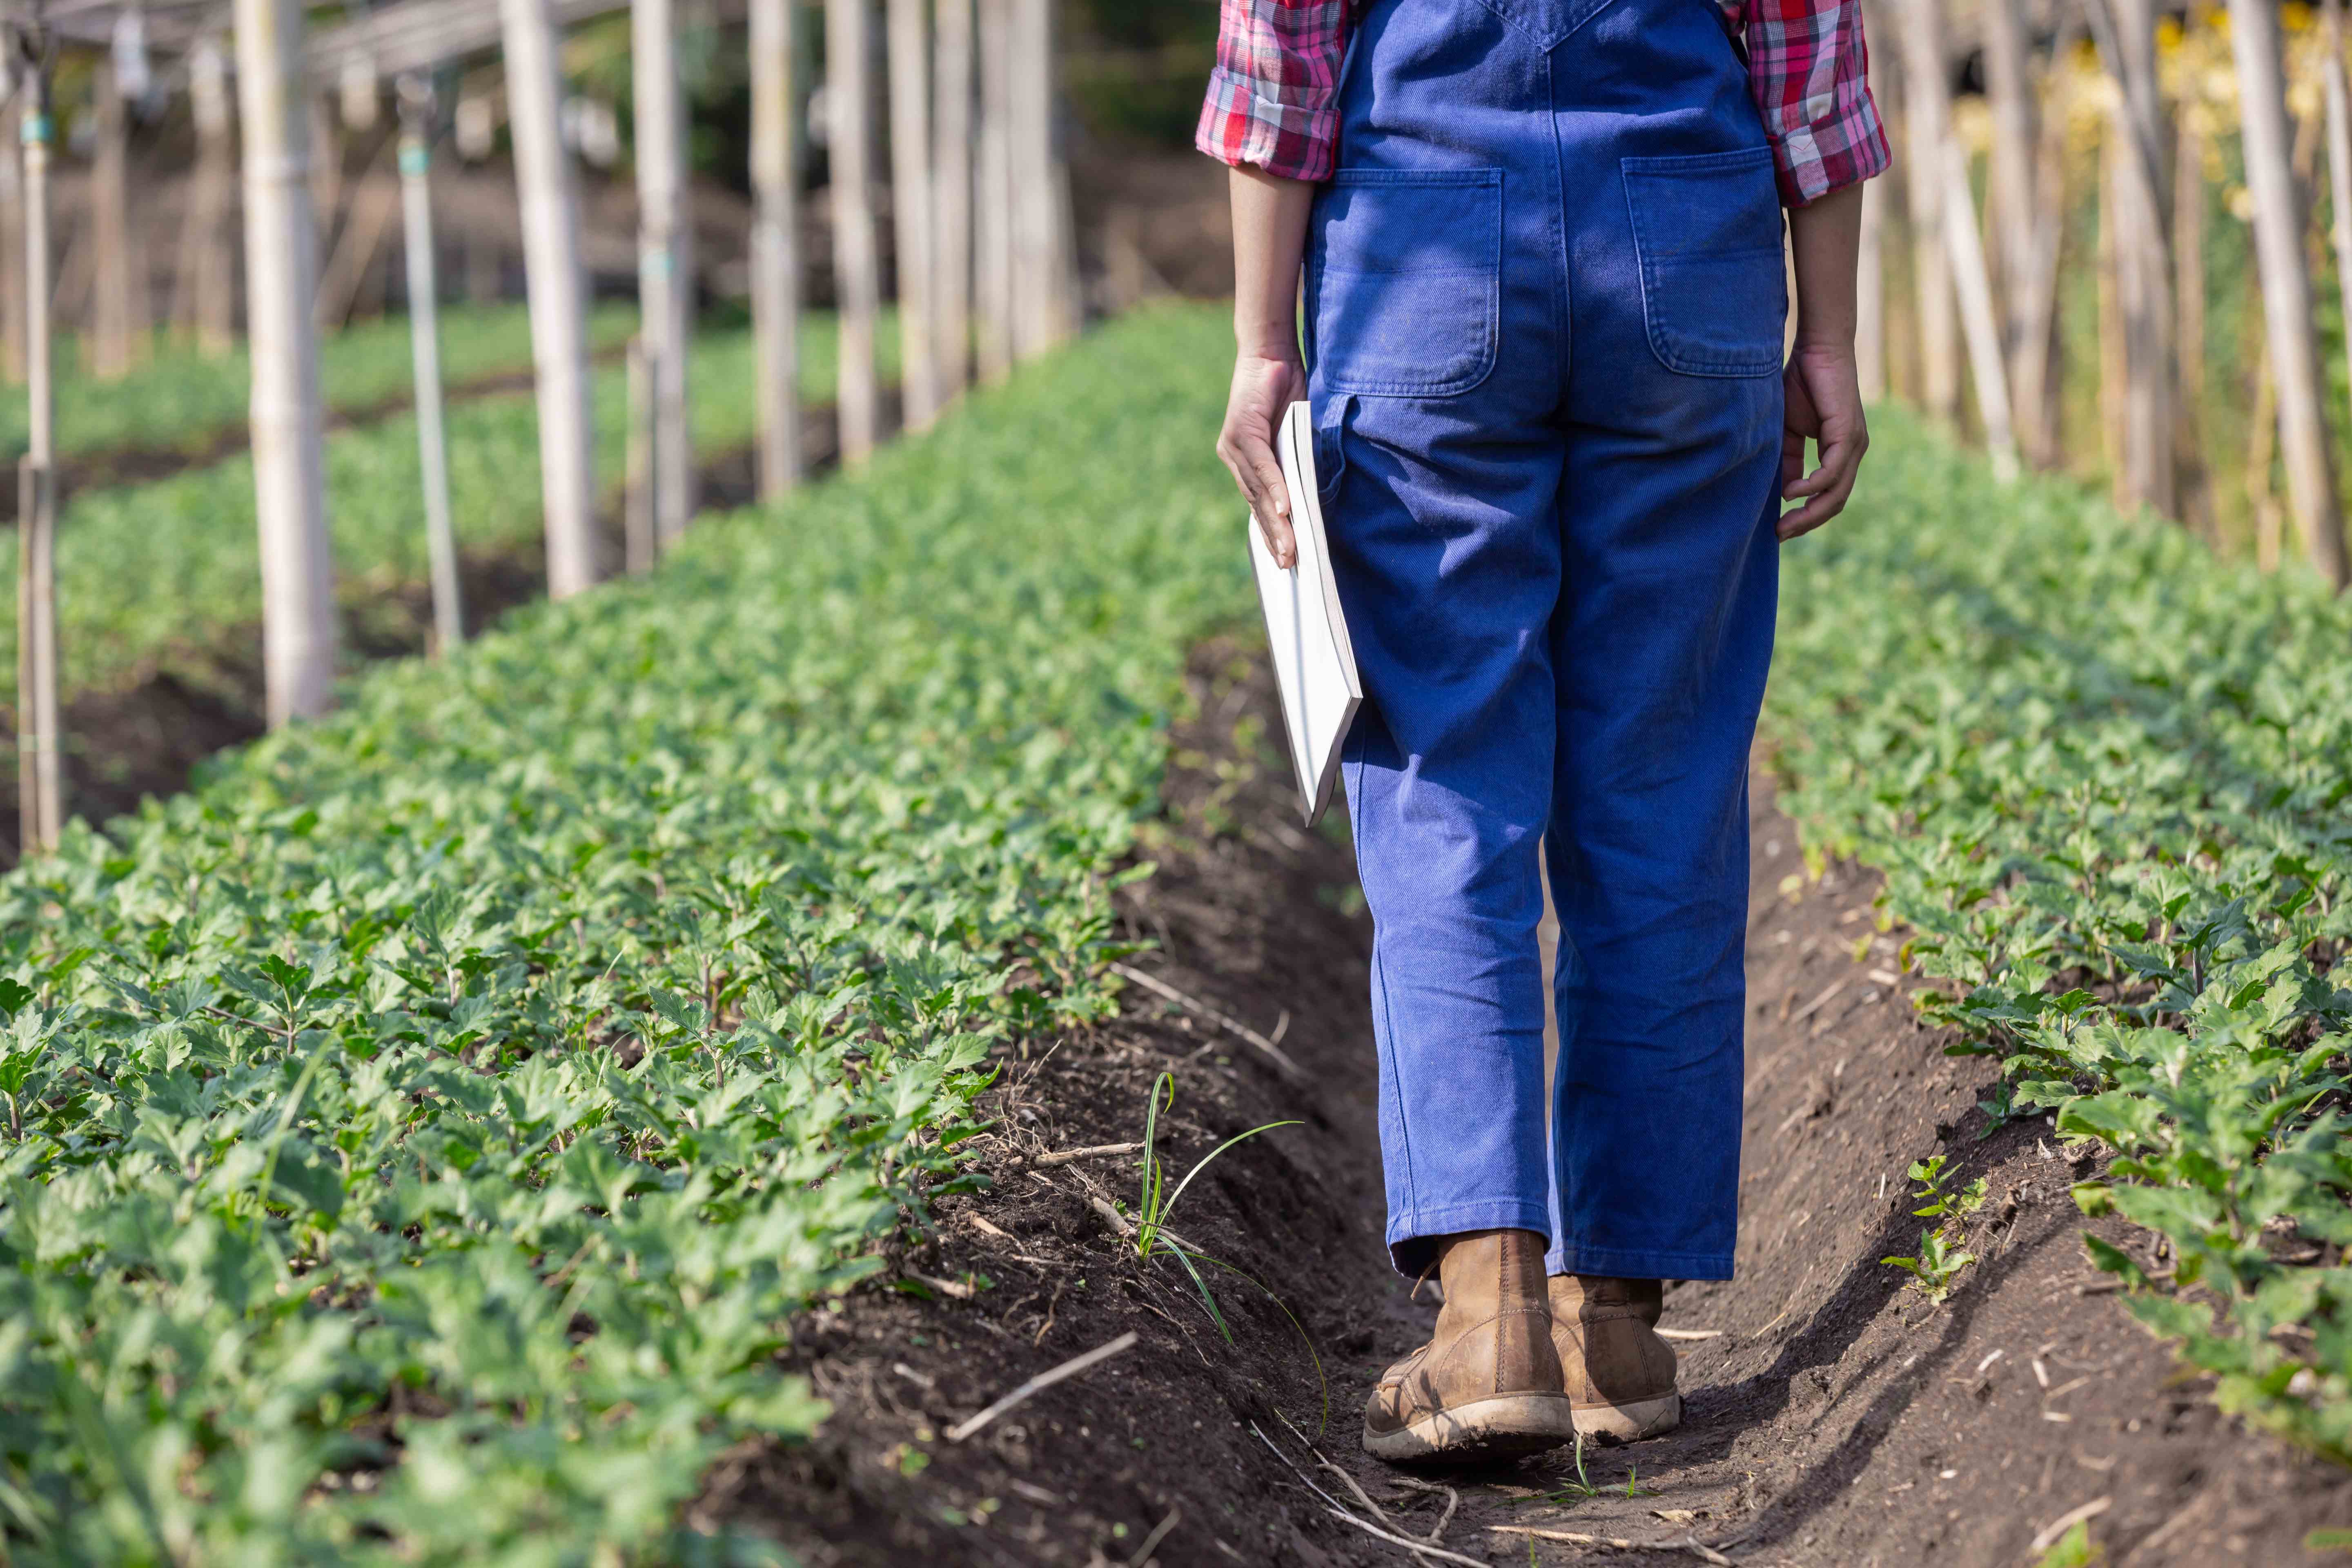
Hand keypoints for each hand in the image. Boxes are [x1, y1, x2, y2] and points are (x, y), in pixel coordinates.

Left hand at [1217, 351, 1306, 567]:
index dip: (1272, 531)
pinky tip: (1287, 508)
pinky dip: (1276, 487)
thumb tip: (1311, 496)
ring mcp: (1234, 445)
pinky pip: (1262, 466)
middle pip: (1257, 505)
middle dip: (1275, 537)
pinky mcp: (1242, 431)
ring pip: (1258, 491)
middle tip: (1290, 565)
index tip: (1286, 558)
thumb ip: (1296, 461)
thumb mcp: (1294, 434)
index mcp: (1243, 461)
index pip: (1258, 504)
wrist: (1270, 350)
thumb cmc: (1286, 391)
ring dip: (1277, 521)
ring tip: (1292, 547)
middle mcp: (1233, 456)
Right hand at [1777, 340, 1867, 541]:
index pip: (1829, 496)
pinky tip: (1792, 493)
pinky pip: (1833, 471)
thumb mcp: (1789, 430)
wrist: (1818, 347)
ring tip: (1783, 524)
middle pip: (1835, 502)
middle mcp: (1853, 451)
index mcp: (1841, 452)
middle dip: (1807, 523)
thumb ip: (1789, 461)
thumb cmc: (1802, 383)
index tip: (1780, 530)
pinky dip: (1812, 486)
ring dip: (1810, 513)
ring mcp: (1854, 444)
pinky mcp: (1848, 433)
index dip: (1806, 517)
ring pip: (1837, 492)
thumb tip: (1785, 493)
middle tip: (1780, 536)